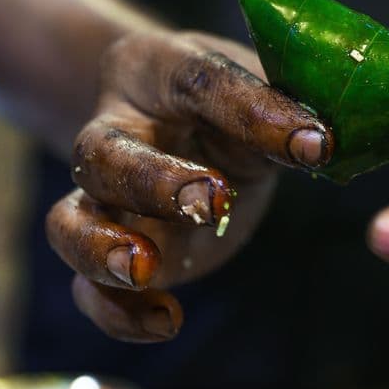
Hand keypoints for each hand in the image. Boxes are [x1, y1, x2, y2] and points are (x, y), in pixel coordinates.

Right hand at [46, 28, 332, 341]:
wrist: (192, 126)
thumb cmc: (231, 99)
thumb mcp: (264, 83)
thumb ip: (286, 103)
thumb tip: (320, 140)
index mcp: (156, 68)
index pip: (197, 79)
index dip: (251, 110)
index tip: (313, 143)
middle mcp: (115, 130)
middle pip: (103, 153)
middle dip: (152, 181)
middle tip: (212, 202)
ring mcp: (107, 197)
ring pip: (68, 222)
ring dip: (99, 248)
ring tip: (143, 270)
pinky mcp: (117, 251)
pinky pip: (87, 289)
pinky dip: (117, 313)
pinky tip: (167, 321)